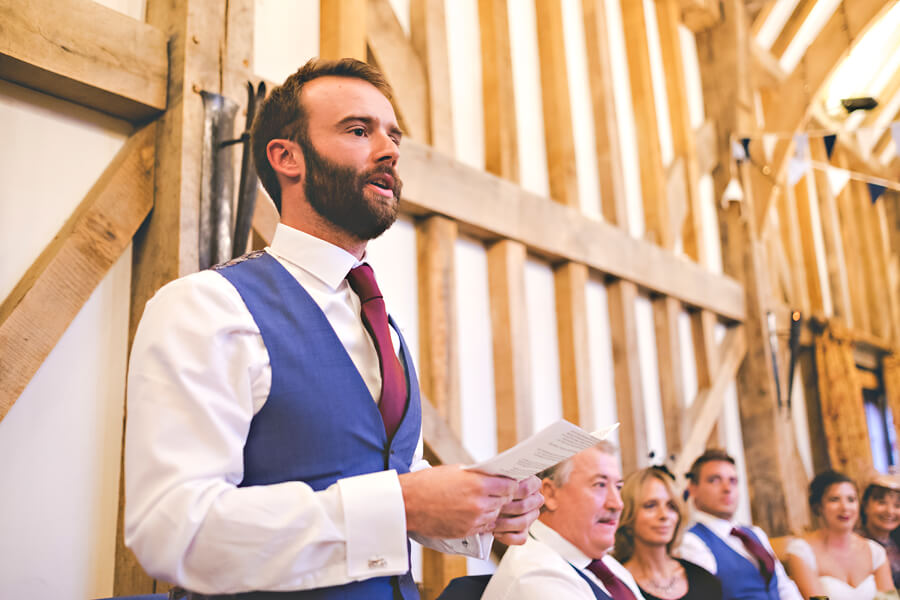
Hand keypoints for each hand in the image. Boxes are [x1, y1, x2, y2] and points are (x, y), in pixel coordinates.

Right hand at [399, 465, 517, 538]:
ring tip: (480, 502)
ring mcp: (473, 520)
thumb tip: (493, 476)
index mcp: (478, 484)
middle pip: (505, 502)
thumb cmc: (428, 483)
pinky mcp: (466, 532)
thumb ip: (478, 475)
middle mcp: (479, 504)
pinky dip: (482, 520)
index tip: (507, 483)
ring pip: (495, 516)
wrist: (408, 503)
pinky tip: (472, 512)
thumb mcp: (456, 470)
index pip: (510, 487)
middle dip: (502, 497)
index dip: (510, 485)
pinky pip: (484, 527)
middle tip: (495, 492)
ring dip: (492, 510)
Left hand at [492, 475, 542, 544]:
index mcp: (533, 483)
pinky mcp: (525, 531)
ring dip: (504, 523)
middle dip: (505, 508)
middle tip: (491, 508)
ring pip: (523, 522)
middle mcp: (536, 500)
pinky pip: (521, 538)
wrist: (485, 500)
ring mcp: (532, 516)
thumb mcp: (497, 477)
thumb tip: (501, 479)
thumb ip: (502, 477)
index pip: (527, 488)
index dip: (512, 491)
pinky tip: (496, 532)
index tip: (498, 493)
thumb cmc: (491, 486)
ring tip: (491, 521)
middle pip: (524, 506)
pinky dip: (507, 537)